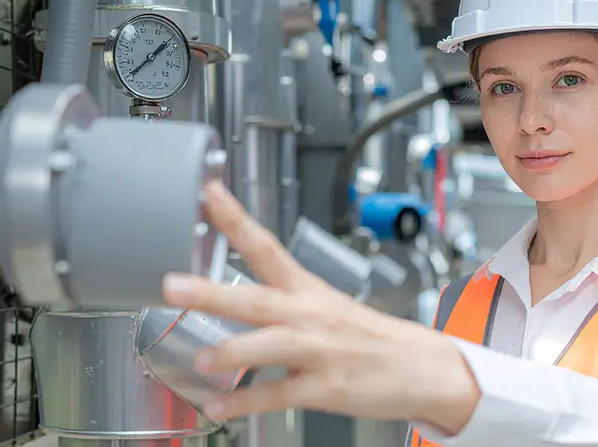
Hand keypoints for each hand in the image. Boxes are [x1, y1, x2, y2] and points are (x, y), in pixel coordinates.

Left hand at [162, 182, 479, 432]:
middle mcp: (311, 316)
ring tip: (202, 358)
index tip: (207, 194)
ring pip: (271, 346)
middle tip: (174, 285)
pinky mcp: (327, 388)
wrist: (423, 367)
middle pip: (257, 298)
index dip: (235, 220)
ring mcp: (320, 352)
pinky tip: (221, 404)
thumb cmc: (372, 337)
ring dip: (233, 352)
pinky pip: (280, 395)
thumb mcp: (330, 306)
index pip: (266, 247)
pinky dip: (247, 401)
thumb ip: (283, 302)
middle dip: (213, 292)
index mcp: (309, 290)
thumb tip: (233, 297)